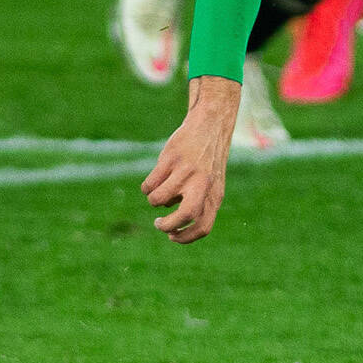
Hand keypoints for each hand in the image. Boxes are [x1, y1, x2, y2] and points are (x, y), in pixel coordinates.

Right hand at [142, 76, 239, 241]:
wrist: (210, 125)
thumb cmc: (207, 162)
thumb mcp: (211, 185)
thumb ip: (199, 205)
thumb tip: (173, 227)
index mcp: (214, 195)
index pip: (204, 227)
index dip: (186, 238)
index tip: (172, 236)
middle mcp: (202, 184)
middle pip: (186, 215)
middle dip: (167, 225)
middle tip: (159, 223)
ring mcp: (186, 171)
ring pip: (159, 199)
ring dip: (154, 200)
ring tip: (159, 192)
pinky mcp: (171, 159)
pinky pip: (150, 184)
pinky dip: (147, 187)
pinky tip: (153, 181)